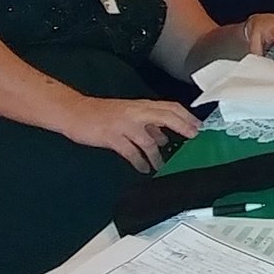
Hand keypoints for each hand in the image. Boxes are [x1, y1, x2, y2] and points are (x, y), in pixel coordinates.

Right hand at [59, 96, 199, 171]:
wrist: (75, 112)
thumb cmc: (102, 113)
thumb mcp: (128, 114)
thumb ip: (147, 124)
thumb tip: (164, 137)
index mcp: (141, 106)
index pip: (169, 107)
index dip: (186, 116)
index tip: (198, 126)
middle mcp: (136, 112)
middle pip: (166, 116)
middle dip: (182, 126)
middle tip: (193, 138)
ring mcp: (124, 124)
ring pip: (148, 140)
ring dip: (157, 156)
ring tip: (161, 166)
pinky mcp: (112, 137)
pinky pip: (131, 152)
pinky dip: (139, 162)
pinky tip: (143, 168)